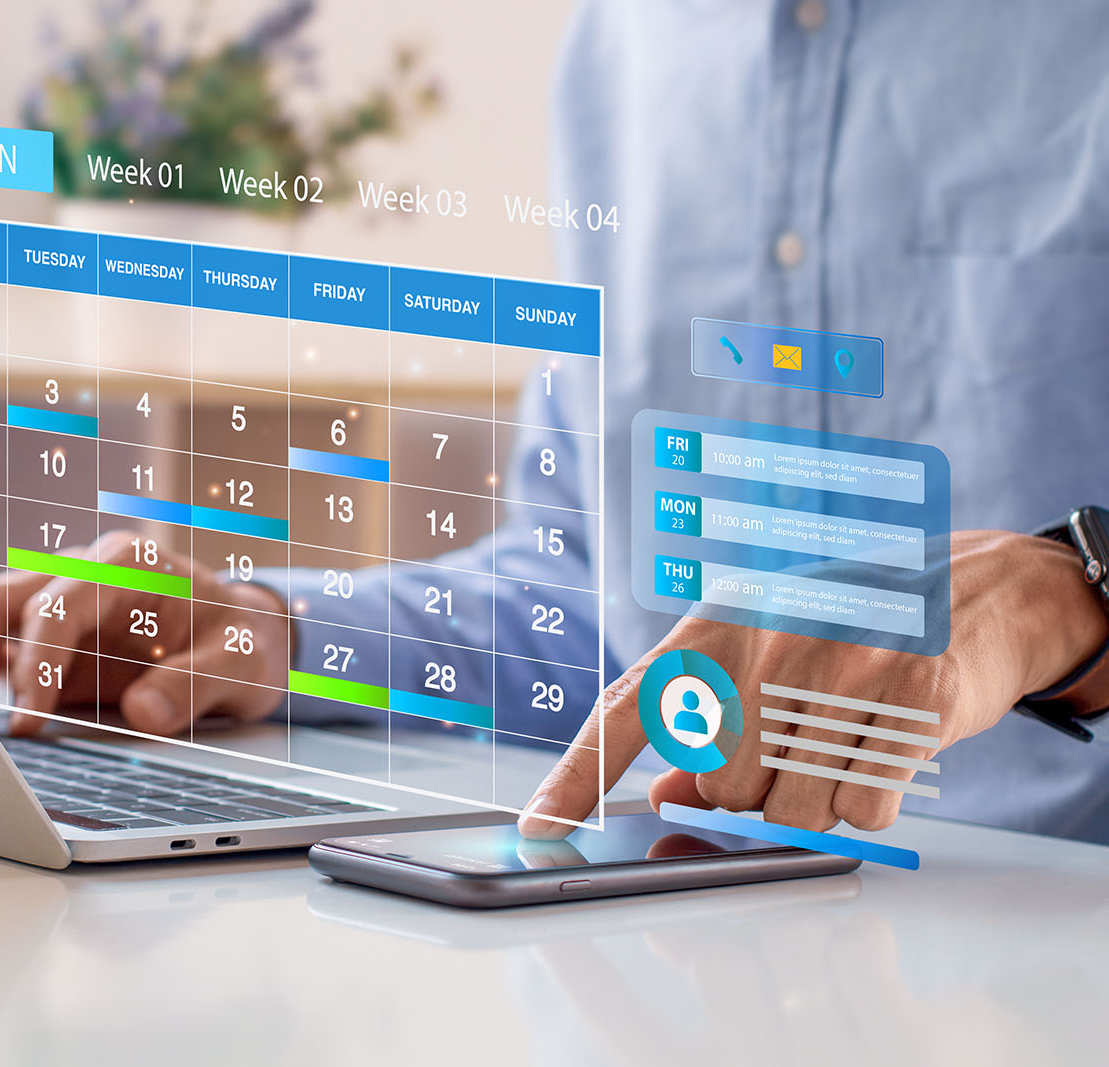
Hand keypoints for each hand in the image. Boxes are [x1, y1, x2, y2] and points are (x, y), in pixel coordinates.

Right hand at [0, 531, 290, 736]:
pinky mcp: (34, 632)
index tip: (30, 714)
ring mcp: (51, 598)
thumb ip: (199, 683)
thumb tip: (144, 713)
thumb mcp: (243, 662)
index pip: (60, 601)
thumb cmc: (239, 642)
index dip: (38, 657)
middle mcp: (80, 571)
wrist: (238, 637)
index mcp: (128, 565)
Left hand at [519, 530, 1107, 836]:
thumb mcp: (758, 653)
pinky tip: (879, 748)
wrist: (966, 587)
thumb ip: (702, 720)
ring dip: (814, 799)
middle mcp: (768, 645)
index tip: (538, 826)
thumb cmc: (841, 628)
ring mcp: (841, 671)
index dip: (577, 776)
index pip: (625, 711)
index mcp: (715, 629)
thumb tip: (662, 796)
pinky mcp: (910, 703)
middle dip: (757, 787)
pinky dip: (870, 800)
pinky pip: (860, 811)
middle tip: (797, 738)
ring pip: (789, 812)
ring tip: (840, 739)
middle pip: (722, 788)